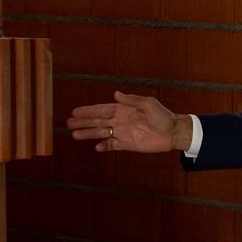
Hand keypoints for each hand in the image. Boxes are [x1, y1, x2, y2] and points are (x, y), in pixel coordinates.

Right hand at [67, 91, 191, 152]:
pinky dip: (105, 146)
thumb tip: (116, 94)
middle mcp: (120, 121)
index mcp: (123, 110)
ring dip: (89, 134)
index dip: (88, 111)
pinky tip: (96, 147)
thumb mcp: (148, 104)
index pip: (102, 109)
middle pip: (98, 121)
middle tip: (68, 124)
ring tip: (75, 135)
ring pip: (102, 133)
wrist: (173, 132)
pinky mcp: (128, 144)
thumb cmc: (162, 116)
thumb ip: (132, 100)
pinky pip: (113, 145)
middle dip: (83, 122)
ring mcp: (123, 133)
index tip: (75, 112)